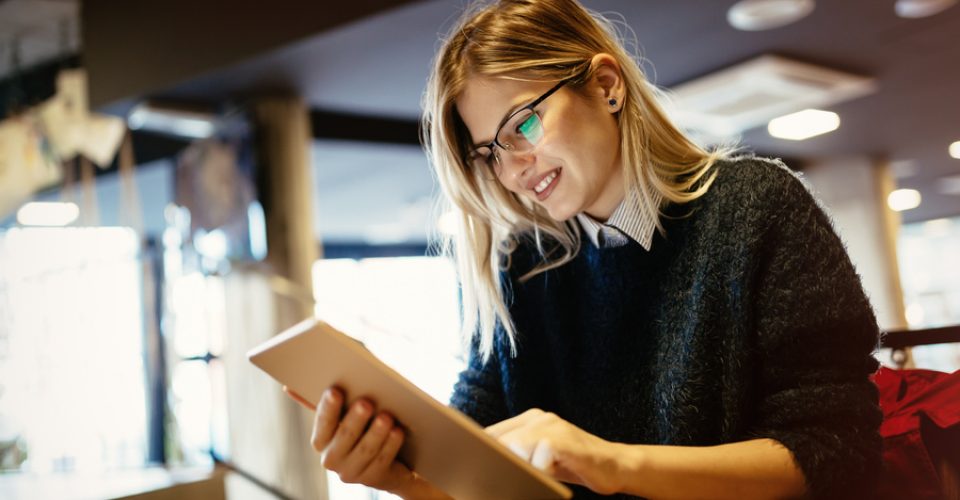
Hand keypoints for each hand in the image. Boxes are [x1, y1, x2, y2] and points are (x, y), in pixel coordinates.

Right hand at [282, 386, 449, 498]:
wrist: (388, 462)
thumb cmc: (362, 430)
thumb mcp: (343, 417)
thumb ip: (324, 404)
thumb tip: (288, 387)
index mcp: (321, 441)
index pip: (322, 424)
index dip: (328, 408)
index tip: (335, 390)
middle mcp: (332, 459)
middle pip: (344, 437)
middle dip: (355, 419)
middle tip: (366, 402)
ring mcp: (352, 472)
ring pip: (365, 449)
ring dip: (376, 432)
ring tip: (387, 416)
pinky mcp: (373, 479)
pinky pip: (382, 460)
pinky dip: (390, 445)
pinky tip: (397, 431)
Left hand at [486, 409, 623, 494]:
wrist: (614, 465)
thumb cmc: (572, 465)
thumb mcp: (539, 458)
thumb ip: (516, 454)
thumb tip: (484, 463)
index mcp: (529, 419)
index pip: (492, 433)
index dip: (481, 451)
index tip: (475, 464)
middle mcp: (538, 417)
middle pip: (500, 441)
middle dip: (498, 461)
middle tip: (507, 474)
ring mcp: (552, 426)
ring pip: (515, 447)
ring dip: (522, 466)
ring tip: (540, 472)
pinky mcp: (563, 439)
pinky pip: (539, 457)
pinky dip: (541, 471)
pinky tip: (553, 472)